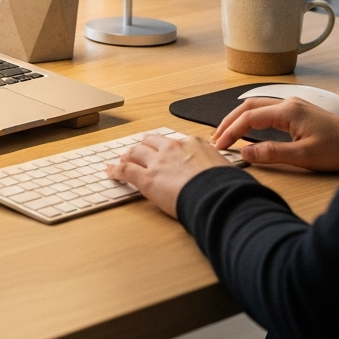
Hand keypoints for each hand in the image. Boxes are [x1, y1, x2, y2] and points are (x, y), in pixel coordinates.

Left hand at [106, 134, 229, 218]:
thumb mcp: (226, 170)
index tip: (166, 153)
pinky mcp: (147, 178)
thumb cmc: (228, 187)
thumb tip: (228, 178)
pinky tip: (110, 172)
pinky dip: (115, 170)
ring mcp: (158, 162)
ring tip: (122, 160)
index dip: (167, 149)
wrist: (219, 197)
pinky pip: (125, 170)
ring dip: (128, 156)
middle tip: (138, 152)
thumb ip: (218, 169)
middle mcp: (173, 148)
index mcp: (193, 144)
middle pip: (151, 142)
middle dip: (144, 146)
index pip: (175, 142)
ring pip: (136, 152)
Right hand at [213, 97, 338, 171]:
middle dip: (229, 121)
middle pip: (248, 106)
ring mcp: (294, 106)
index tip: (219, 145)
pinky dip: (252, 119)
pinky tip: (249, 128)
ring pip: (257, 107)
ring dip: (240, 118)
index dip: (230, 131)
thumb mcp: (304, 156)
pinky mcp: (299, 112)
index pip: (248, 117)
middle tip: (216, 137)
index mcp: (287, 110)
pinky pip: (268, 111)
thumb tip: (245, 152)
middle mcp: (288, 103)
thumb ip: (271, 153)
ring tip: (227, 133)